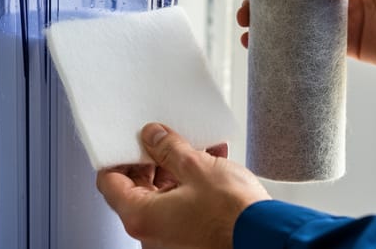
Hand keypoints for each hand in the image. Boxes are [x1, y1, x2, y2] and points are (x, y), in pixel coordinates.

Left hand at [96, 123, 270, 248]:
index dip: (118, 156)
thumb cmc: (233, 215)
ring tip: (196, 147)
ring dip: (177, 169)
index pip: (109, 182)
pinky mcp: (192, 239)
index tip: (129, 140)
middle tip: (164, 139)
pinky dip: (191, 186)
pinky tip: (212, 163)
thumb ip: (169, 148)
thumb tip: (153, 136)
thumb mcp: (197, 167)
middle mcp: (151, 234)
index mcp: (141, 216)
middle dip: (152, 159)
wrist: (266, 237)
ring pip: (163, 196)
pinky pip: (182, 207)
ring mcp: (171, 239)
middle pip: (137, 189)